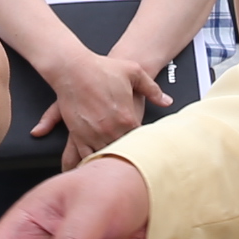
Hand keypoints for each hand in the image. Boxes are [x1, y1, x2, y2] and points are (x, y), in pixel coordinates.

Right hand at [35, 45, 169, 167]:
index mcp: (127, 118)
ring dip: (111, 161)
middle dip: (130, 157)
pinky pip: (86, 156)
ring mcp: (93, 134)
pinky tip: (97, 164)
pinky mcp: (78, 135)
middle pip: (124, 152)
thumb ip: (152, 88)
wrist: (73, 69)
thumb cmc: (101, 68)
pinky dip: (92, 161)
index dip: (144, 145)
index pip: (140, 140)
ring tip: (117, 169)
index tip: (147, 148)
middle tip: (135, 163)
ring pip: (106, 157)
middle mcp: (110, 130)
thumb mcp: (133, 72)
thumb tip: (166, 101)